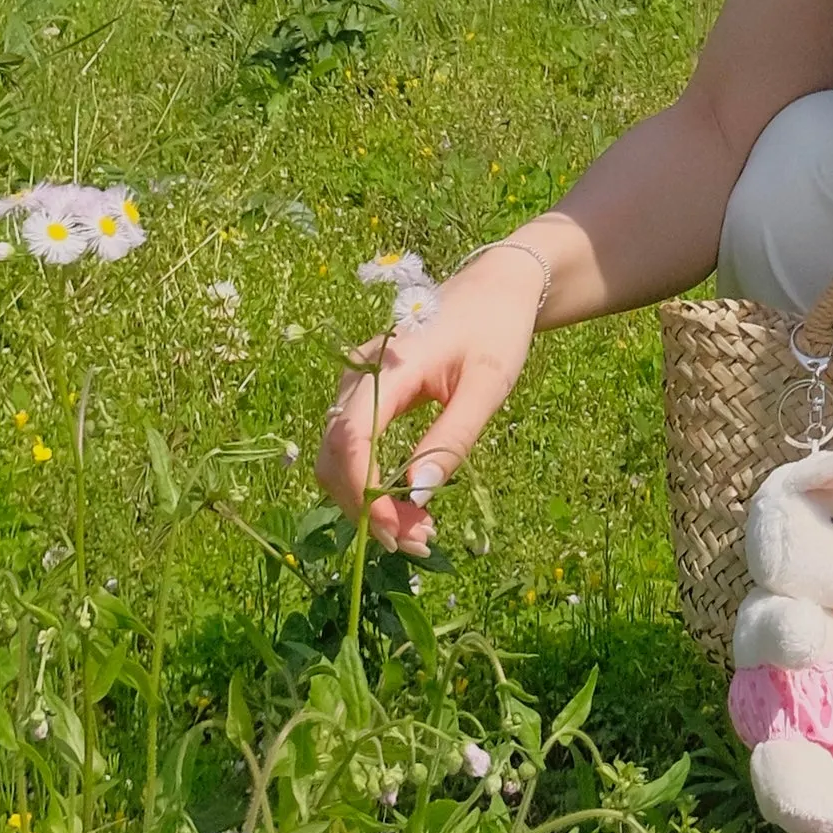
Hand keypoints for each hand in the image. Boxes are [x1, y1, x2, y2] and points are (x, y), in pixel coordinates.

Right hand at [312, 245, 542, 552]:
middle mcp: (359, 374)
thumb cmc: (496, 330)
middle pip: (336, 455)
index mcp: (389, 364)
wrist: (496, 288)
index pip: (351, 436)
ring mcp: (357, 385)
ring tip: (418, 533)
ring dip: (366, 503)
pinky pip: (352, 449)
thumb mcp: (487, 384)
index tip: (395, 532)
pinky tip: (407, 507)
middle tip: (417, 544)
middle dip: (366, 509)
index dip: (363, 491)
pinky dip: (370, 486)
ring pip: (338, 459)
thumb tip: (417, 497)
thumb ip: (453, 438)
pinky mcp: (364, 398)